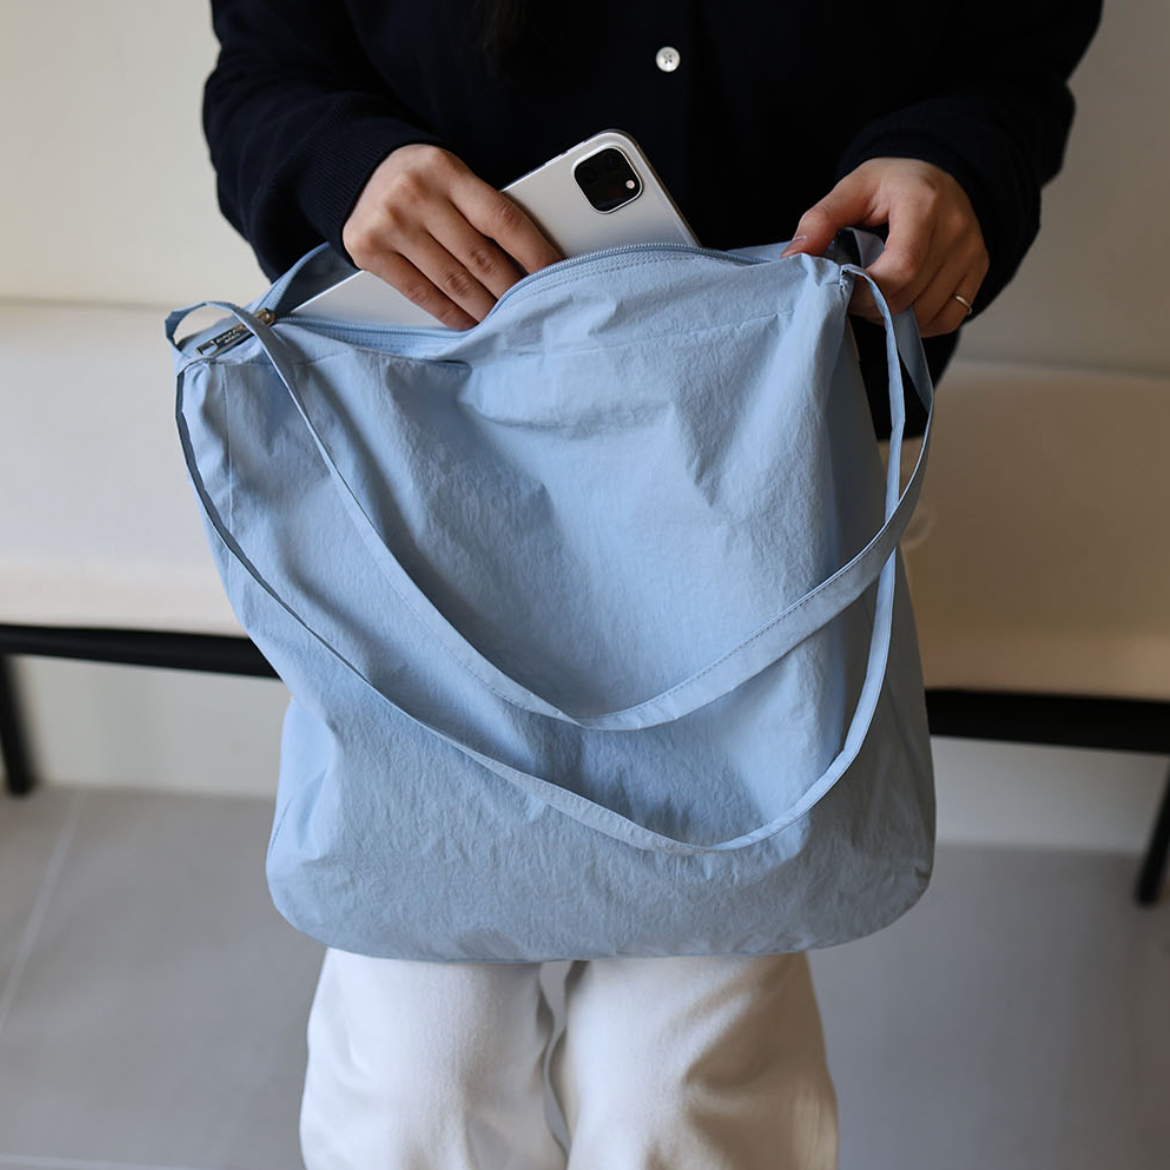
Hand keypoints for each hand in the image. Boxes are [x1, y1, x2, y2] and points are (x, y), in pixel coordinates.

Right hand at [342, 143, 563, 328]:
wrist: (353, 167)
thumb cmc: (418, 179)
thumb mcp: (451, 176)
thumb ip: (481, 208)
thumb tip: (527, 260)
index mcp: (447, 170)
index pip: (503, 220)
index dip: (535, 253)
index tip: (557, 276)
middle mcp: (416, 194)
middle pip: (480, 257)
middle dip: (511, 290)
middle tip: (532, 308)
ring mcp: (390, 223)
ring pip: (453, 281)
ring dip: (484, 308)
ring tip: (503, 320)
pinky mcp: (368, 250)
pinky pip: (421, 292)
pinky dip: (450, 312)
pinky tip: (468, 321)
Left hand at [779, 158, 988, 336]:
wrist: (940, 174)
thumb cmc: (893, 184)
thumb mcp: (854, 188)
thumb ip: (821, 220)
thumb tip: (793, 257)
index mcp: (924, 203)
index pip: (901, 267)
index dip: (866, 291)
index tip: (843, 290)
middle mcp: (956, 228)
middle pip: (910, 295)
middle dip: (872, 306)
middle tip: (853, 295)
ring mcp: (972, 252)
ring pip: (927, 313)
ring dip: (892, 317)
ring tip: (875, 296)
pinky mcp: (978, 270)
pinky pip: (948, 319)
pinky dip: (919, 323)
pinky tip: (901, 305)